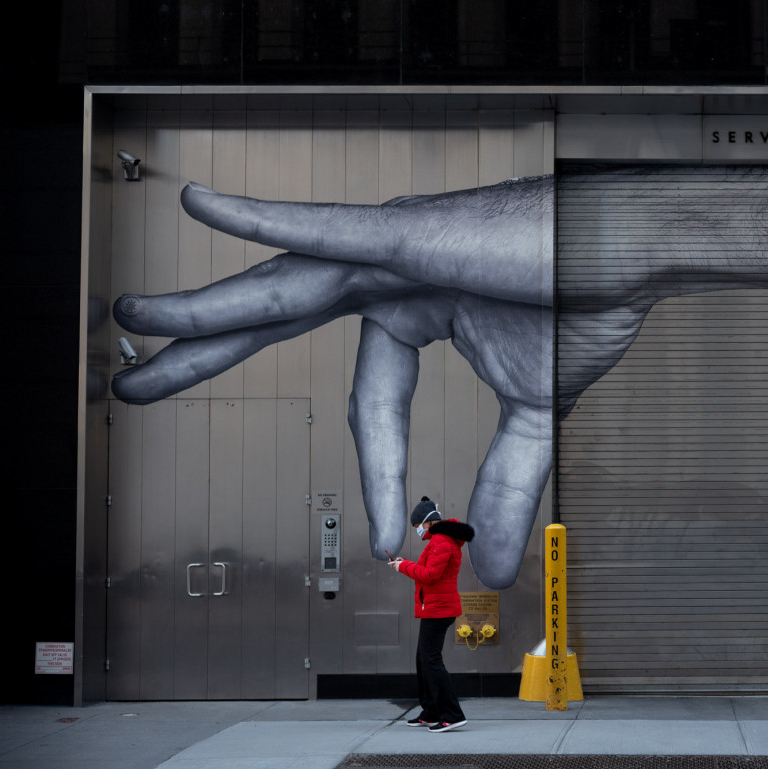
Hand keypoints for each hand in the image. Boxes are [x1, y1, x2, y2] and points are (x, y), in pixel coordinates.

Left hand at [112, 181, 557, 589]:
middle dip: (206, 354)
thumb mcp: (534, 415)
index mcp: (420, 313)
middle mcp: (390, 278)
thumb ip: (503, 483)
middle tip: (138, 383)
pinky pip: (322, 229)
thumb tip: (492, 562)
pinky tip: (200, 206)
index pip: (373, 403)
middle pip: (278, 320)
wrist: (633, 254)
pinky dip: (261, 220)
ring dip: (204, 308)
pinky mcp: (404, 233)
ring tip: (134, 324)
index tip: (388, 540)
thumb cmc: (590, 306)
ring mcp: (390, 250)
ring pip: (278, 284)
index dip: (379, 473)